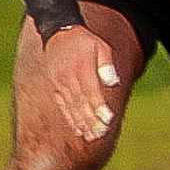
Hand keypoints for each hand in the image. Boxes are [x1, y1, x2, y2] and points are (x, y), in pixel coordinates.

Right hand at [43, 26, 121, 140]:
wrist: (58, 32)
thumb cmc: (84, 40)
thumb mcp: (100, 46)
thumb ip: (106, 64)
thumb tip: (113, 82)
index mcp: (81, 69)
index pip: (91, 92)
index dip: (99, 107)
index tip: (108, 120)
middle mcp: (68, 78)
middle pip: (81, 103)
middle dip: (91, 120)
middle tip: (101, 134)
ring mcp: (60, 84)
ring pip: (71, 107)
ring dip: (81, 123)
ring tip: (91, 136)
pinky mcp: (56, 86)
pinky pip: (63, 105)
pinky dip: (70, 118)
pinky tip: (77, 128)